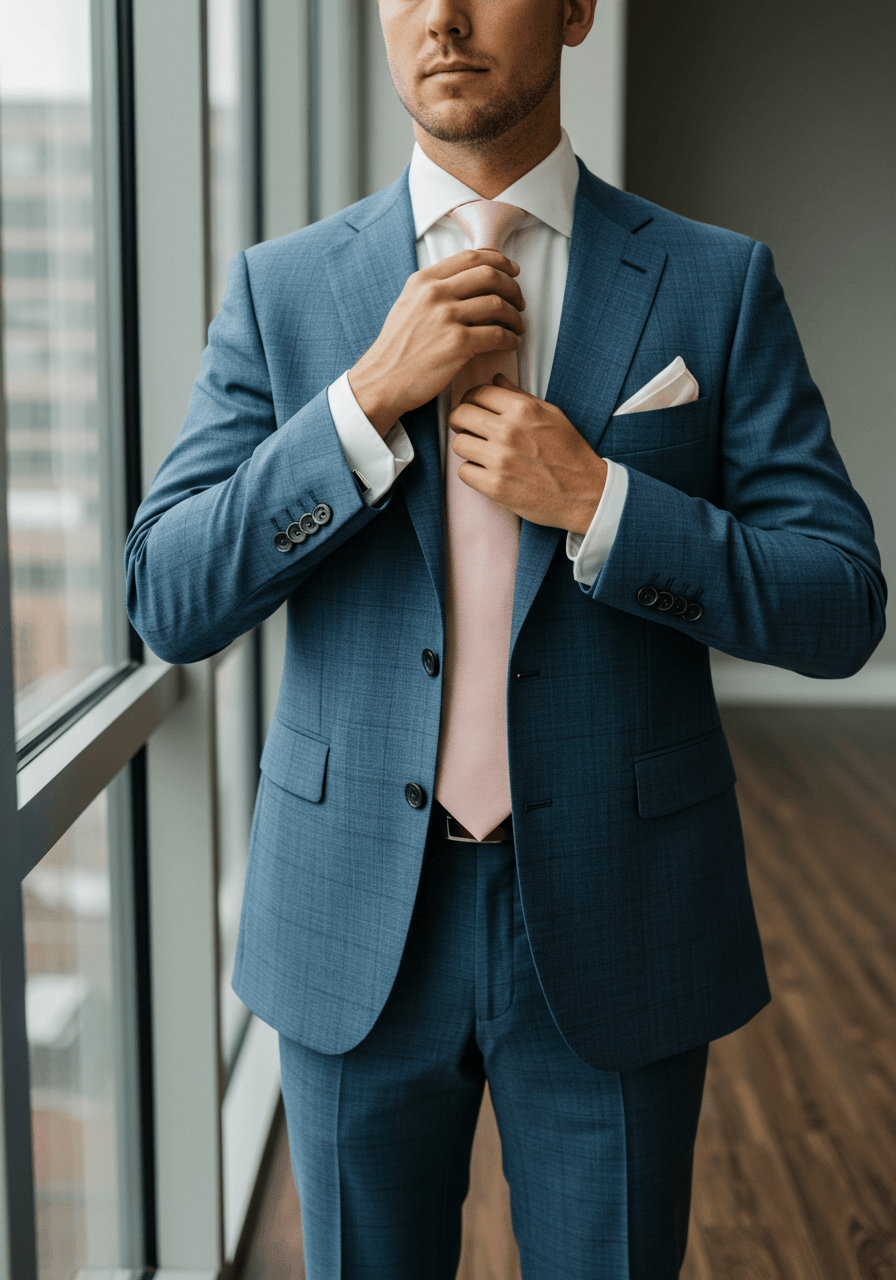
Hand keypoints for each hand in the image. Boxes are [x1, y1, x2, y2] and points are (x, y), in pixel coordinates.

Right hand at [347, 250, 526, 436]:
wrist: (382, 381)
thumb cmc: (396, 350)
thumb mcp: (408, 306)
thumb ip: (433, 290)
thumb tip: (465, 282)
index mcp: (424, 281)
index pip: (471, 257)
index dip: (499, 260)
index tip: (511, 270)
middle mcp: (435, 294)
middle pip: (490, 275)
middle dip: (513, 287)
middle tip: (519, 300)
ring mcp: (446, 318)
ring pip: (498, 304)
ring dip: (515, 316)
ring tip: (517, 326)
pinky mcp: (457, 344)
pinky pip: (497, 334)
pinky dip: (511, 339)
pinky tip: (511, 343)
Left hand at [449, 374, 607, 534]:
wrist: (585, 493)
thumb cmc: (570, 454)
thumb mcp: (551, 415)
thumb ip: (520, 397)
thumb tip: (496, 380)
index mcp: (523, 410)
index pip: (478, 392)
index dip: (471, 400)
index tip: (473, 408)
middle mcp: (509, 431)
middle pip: (460, 415)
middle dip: (461, 421)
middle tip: (469, 430)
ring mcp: (500, 460)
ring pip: (459, 444)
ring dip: (468, 449)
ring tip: (483, 454)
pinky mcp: (495, 486)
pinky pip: (464, 472)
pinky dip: (473, 474)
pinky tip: (489, 473)